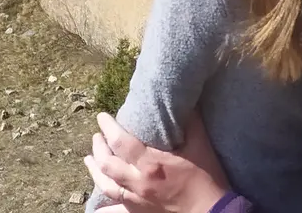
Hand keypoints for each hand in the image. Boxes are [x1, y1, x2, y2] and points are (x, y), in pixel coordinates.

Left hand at [84, 112, 229, 212]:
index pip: (119, 141)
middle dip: (98, 147)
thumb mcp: (200, 145)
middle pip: (107, 163)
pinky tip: (94, 208)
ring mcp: (136, 200)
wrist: (213, 212)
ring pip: (106, 186)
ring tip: (89, 160)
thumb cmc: (207, 178)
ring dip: (95, 171)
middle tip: (97, 136)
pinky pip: (115, 212)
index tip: (102, 117)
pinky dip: (103, 210)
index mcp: (151, 163)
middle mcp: (138, 182)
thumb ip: (190, 121)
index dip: (107, 127)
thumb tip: (185, 99)